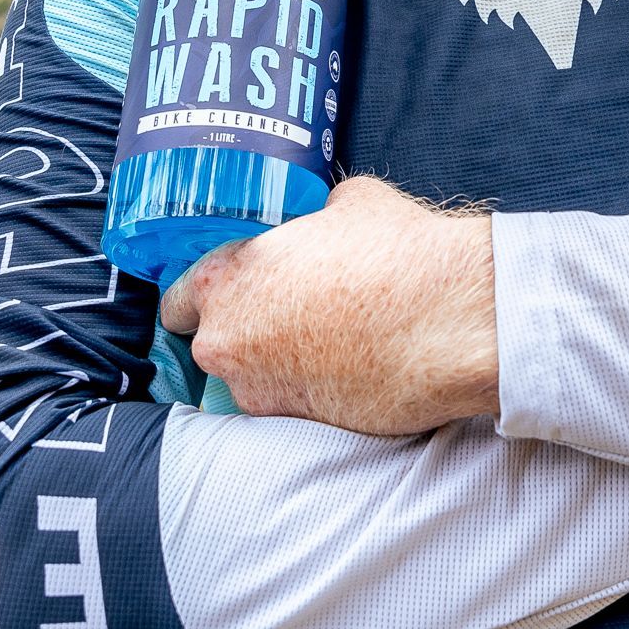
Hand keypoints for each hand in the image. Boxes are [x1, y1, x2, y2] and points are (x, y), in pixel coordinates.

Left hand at [160, 175, 498, 433]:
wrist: (451, 320)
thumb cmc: (399, 254)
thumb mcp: (349, 204)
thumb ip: (312, 219)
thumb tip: (322, 220)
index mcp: (224, 280)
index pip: (176, 299)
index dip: (207, 293)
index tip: (234, 291)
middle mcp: (227, 343)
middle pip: (209, 344)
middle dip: (241, 330)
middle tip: (286, 311)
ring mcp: (260, 392)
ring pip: (249, 378)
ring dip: (275, 363)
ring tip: (327, 339)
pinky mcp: (301, 425)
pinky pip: (289, 402)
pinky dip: (311, 387)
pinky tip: (350, 363)